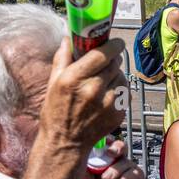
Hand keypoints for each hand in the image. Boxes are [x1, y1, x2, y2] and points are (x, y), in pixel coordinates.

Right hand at [39, 37, 125, 151]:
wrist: (66, 142)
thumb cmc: (56, 111)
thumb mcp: (53, 82)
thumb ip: (63, 57)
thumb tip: (68, 37)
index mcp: (75, 78)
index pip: (103, 53)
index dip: (112, 45)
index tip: (115, 42)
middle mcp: (93, 89)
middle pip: (115, 63)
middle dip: (112, 60)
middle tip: (105, 63)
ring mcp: (109, 102)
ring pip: (122, 77)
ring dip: (116, 76)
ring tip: (102, 84)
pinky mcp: (119, 112)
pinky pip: (125, 93)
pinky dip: (119, 91)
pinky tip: (106, 98)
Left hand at [76, 140, 149, 178]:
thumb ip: (82, 174)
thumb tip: (75, 161)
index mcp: (105, 160)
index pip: (105, 145)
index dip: (102, 141)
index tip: (95, 142)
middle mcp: (118, 162)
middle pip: (120, 146)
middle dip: (115, 147)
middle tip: (108, 152)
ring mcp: (129, 169)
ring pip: (125, 161)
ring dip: (115, 170)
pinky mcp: (138, 178)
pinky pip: (133, 173)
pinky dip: (123, 178)